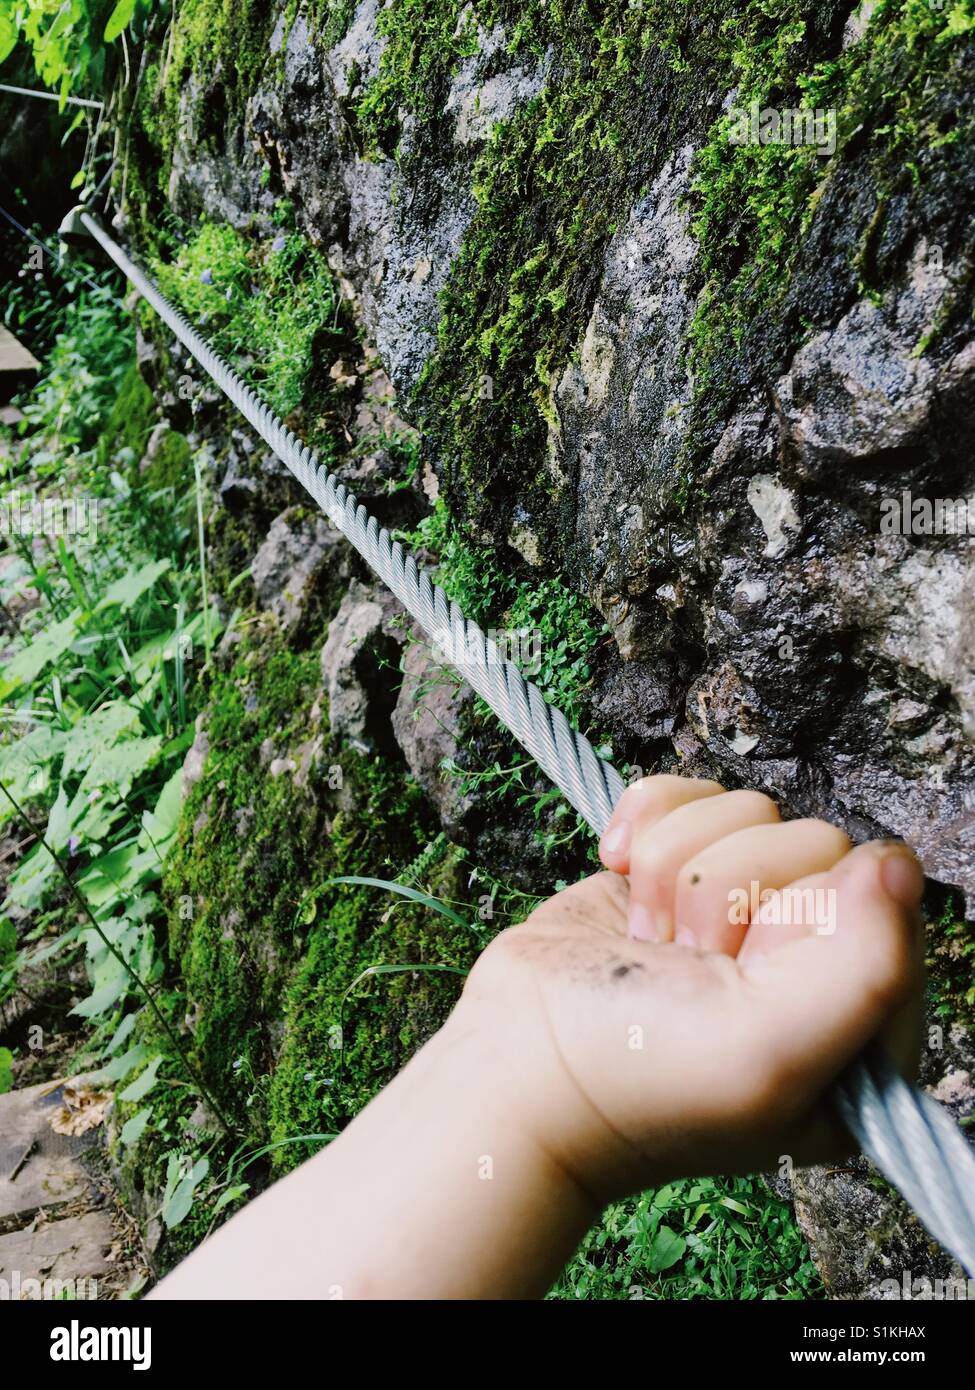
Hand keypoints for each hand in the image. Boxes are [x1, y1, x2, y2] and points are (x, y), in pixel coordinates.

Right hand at [458, 777, 923, 1206]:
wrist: (511, 1067)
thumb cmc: (635, 1079)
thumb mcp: (770, 1049)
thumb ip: (866, 965)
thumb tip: (896, 862)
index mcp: (857, 1021)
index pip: (878, 898)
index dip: (801, 917)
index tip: (744, 970)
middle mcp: (805, 961)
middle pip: (810, 841)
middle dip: (727, 891)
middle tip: (689, 963)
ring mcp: (736, 914)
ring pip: (745, 811)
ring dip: (676, 868)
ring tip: (652, 943)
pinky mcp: (673, 874)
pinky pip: (689, 794)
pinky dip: (645, 822)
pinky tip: (619, 873)